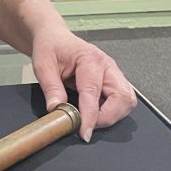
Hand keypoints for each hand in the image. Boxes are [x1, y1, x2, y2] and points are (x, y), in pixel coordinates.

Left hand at [31, 26, 136, 142]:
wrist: (55, 38)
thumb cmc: (51, 47)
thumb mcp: (43, 65)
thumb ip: (51, 88)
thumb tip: (57, 110)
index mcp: (90, 59)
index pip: (93, 92)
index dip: (90, 116)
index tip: (84, 132)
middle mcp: (108, 66)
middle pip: (122, 98)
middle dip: (107, 117)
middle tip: (86, 126)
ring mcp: (114, 73)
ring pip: (127, 101)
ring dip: (112, 115)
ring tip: (90, 118)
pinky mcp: (114, 81)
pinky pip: (123, 100)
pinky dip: (113, 111)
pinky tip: (96, 112)